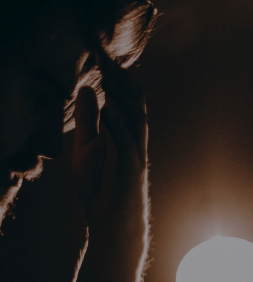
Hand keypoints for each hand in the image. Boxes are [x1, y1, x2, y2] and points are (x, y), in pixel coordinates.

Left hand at [70, 52, 148, 244]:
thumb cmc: (102, 188)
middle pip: (136, 103)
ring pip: (136, 119)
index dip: (117, 77)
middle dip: (122, 80)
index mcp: (127, 135)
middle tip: (105, 58)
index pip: (127, 99)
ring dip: (122, 96)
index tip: (102, 56)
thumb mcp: (86, 148)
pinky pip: (127, 144)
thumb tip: (86, 90)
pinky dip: (118, 125)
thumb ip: (87, 121)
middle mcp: (136, 142)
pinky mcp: (130, 171)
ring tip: (108, 76)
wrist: (114, 224)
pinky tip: (108, 108)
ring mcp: (136, 156)